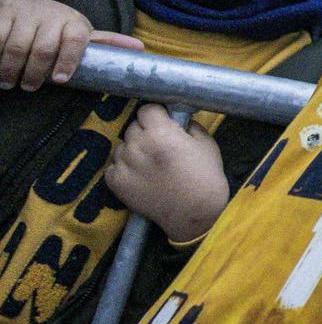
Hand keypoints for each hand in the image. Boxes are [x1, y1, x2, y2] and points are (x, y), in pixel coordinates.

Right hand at [0, 0, 108, 89]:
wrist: (19, 3)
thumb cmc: (53, 25)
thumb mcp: (77, 31)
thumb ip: (103, 42)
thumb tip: (139, 49)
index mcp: (73, 22)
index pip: (75, 40)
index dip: (69, 60)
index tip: (61, 79)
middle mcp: (50, 15)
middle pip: (44, 49)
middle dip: (35, 72)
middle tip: (29, 86)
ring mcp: (25, 13)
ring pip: (17, 47)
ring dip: (11, 69)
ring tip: (8, 82)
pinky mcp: (3, 13)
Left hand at [105, 105, 229, 242]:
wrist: (194, 213)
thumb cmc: (206, 177)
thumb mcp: (206, 144)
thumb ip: (189, 126)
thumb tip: (177, 119)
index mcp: (160, 132)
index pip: (147, 109)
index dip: (157, 114)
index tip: (164, 122)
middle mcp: (137, 145)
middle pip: (133, 126)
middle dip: (145, 131)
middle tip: (159, 144)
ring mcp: (123, 164)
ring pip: (122, 145)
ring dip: (133, 149)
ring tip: (149, 163)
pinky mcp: (114, 182)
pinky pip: (113, 165)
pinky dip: (124, 167)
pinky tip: (140, 176)